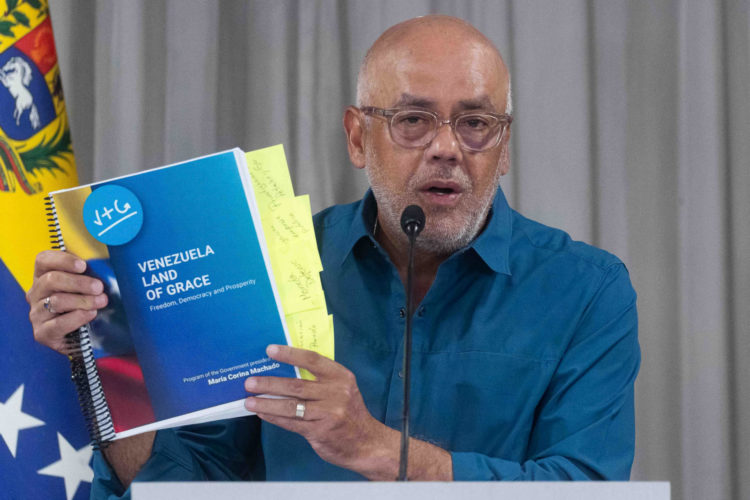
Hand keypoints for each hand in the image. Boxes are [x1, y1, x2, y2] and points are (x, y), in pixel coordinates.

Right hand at [26, 250, 107, 353]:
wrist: (89, 338)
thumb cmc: (89, 305)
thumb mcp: (88, 286)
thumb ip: (91, 273)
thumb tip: (104, 264)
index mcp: (44, 276)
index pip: (43, 260)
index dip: (62, 260)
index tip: (83, 266)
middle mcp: (36, 293)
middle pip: (51, 280)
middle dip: (79, 283)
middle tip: (99, 287)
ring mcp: (36, 314)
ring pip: (56, 301)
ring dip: (83, 300)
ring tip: (101, 301)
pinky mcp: (42, 333)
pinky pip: (58, 324)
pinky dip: (77, 317)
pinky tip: (91, 314)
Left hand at [244, 345, 399, 478]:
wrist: (366, 443)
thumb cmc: (349, 412)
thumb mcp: (343, 389)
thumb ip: (320, 379)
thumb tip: (286, 370)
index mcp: (341, 377)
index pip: (312, 360)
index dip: (290, 354)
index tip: (270, 350)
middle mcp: (336, 393)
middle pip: (296, 385)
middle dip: (270, 383)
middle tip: (250, 381)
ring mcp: (328, 413)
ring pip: (291, 406)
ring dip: (267, 402)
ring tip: (249, 400)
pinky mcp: (320, 431)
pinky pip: (292, 422)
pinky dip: (274, 417)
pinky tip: (262, 412)